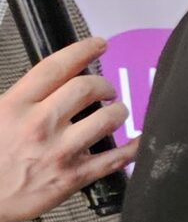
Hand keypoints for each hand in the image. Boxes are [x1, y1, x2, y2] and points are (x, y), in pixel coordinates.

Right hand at [0, 38, 133, 221]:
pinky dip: (133, 148)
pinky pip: (115, 159)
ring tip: (115, 112)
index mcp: (15, 106)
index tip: (98, 44)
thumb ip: (16, 99)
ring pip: (107, 119)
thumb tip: (43, 84)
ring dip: (118, 112)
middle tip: (105, 89)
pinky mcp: (73, 177)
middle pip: (87, 88)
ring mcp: (60, 151)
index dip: (82, 50)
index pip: (55, 67)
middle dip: (103, 84)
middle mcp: (40, 125)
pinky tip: (138, 140)